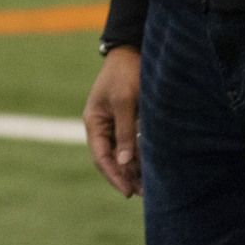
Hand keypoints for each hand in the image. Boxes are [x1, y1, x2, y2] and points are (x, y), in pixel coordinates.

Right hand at [83, 47, 142, 197]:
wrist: (132, 49)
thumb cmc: (126, 73)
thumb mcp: (125, 102)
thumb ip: (125, 132)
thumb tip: (124, 163)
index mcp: (94, 121)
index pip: (101, 157)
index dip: (114, 176)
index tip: (128, 192)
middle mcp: (101, 125)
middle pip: (110, 159)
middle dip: (124, 177)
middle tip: (142, 195)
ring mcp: (113, 123)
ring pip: (121, 153)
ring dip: (132, 169)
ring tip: (148, 187)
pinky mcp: (127, 119)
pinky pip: (130, 144)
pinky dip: (139, 157)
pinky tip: (150, 168)